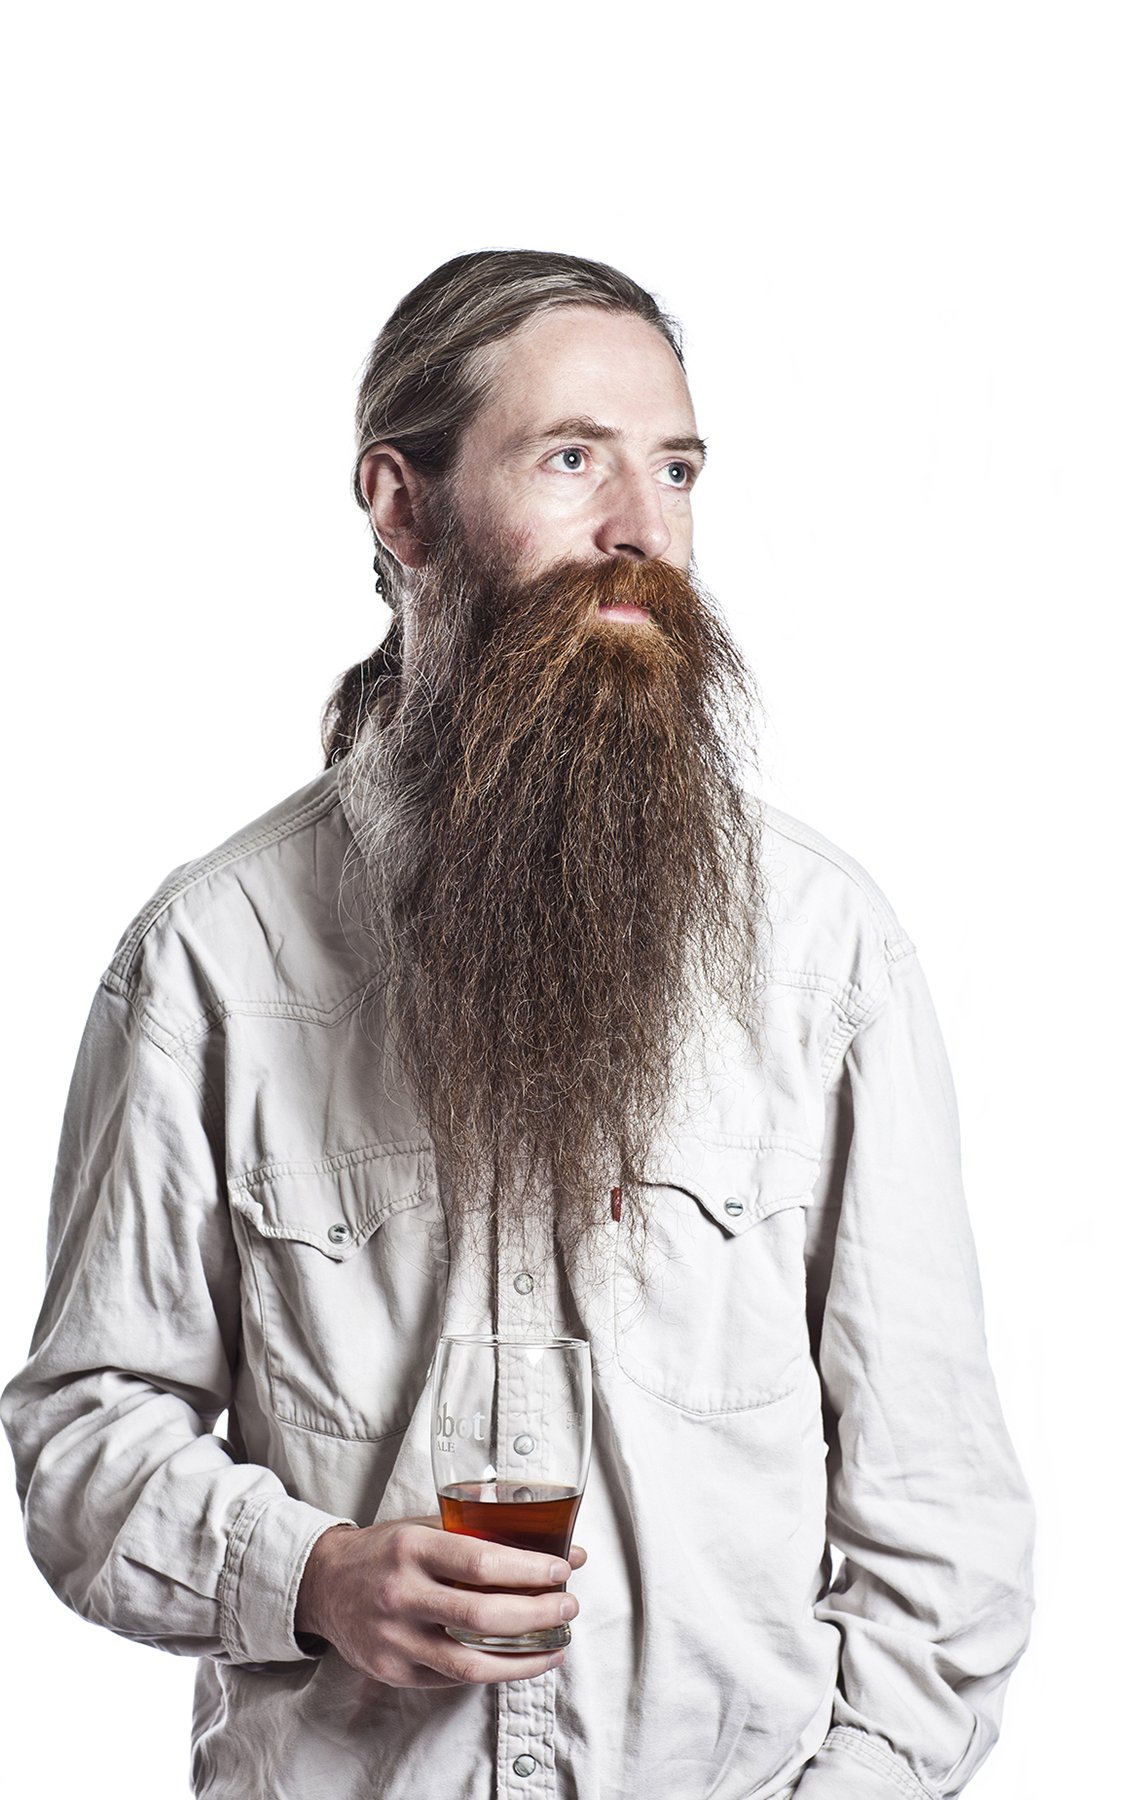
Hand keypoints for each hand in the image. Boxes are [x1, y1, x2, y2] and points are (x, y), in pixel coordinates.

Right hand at [295, 1517, 586, 1687]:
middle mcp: (400, 1594)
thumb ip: (482, 1534)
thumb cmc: (387, 1550)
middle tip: (568, 1606)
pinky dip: (493, 1672)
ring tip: (557, 1644)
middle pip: (482, 1616)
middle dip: (537, 1614)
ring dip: (525, 1657)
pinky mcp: (393, 1671)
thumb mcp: (424, 1526)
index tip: (562, 1569)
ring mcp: (394, 1639)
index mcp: (411, 1548)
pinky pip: (453, 1679)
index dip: (529, 1570)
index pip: (481, 1562)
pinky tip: (519, 1660)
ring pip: (471, 1662)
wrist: (325, 1584)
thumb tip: (559, 1547)